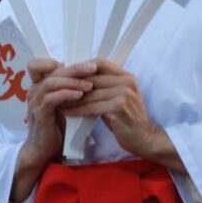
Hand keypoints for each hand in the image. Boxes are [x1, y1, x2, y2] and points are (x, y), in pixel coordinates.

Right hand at [10, 58, 94, 201]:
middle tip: (92, 68)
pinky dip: (66, 94)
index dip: (53, 61)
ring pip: (51, 83)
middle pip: (51, 71)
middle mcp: (33, 91)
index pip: (37, 65)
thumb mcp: (62, 105)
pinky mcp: (39, 114)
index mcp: (38, 86)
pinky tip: (80, 95)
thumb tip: (85, 75)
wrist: (44, 151)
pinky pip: (51, 99)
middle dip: (74, 68)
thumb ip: (67, 90)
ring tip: (89, 85)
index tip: (75, 65)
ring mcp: (35, 102)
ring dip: (72, 82)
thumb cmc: (55, 127)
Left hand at [65, 59, 184, 173]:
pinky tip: (67, 113)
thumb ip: (104, 86)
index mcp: (126, 76)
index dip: (82, 67)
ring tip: (58, 102)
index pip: (100, 63)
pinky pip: (92, 107)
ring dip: (71, 99)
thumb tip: (79, 79)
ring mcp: (124, 94)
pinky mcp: (119, 108)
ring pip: (90, 94)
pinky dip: (78, 110)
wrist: (145, 139)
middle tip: (56, 89)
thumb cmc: (127, 119)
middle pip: (92, 78)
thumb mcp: (118, 98)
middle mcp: (127, 82)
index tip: (66, 74)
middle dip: (72, 84)